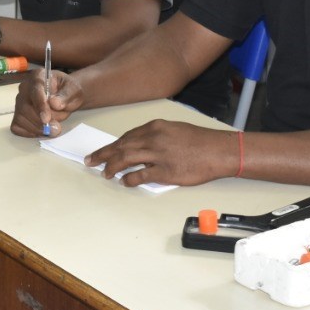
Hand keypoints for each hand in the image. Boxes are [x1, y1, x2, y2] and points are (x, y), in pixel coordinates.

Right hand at [11, 68, 82, 136]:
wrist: (68, 97)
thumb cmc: (69, 91)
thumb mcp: (74, 90)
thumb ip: (66, 95)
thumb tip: (54, 103)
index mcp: (38, 76)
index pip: (35, 91)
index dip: (40, 106)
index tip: (46, 119)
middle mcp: (25, 88)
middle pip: (25, 107)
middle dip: (40, 122)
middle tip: (56, 129)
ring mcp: (20, 102)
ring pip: (21, 119)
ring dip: (38, 128)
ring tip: (54, 128)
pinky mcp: (18, 115)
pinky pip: (17, 127)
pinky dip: (29, 132)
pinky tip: (42, 130)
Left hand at [85, 120, 236, 187]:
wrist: (218, 150)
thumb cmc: (199, 140)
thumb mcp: (174, 129)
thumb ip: (155, 135)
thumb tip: (138, 145)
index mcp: (154, 127)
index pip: (126, 136)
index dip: (112, 145)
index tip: (102, 151)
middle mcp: (153, 139)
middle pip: (121, 147)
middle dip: (103, 154)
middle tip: (90, 161)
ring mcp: (158, 155)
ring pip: (126, 159)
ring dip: (112, 166)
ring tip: (104, 172)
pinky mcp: (165, 171)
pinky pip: (141, 175)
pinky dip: (129, 179)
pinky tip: (124, 181)